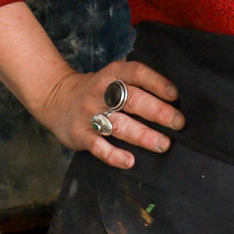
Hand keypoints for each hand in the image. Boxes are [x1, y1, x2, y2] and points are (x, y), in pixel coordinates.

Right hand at [37, 59, 183, 170]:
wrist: (55, 98)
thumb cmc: (96, 90)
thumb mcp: (111, 77)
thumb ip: (134, 82)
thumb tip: (172, 95)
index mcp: (111, 75)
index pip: (136, 73)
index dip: (156, 82)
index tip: (174, 94)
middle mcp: (100, 93)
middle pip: (132, 100)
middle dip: (158, 111)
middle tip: (178, 123)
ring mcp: (89, 114)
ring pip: (119, 125)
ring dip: (143, 135)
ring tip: (163, 144)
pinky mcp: (80, 135)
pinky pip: (98, 146)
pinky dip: (113, 155)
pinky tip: (130, 161)